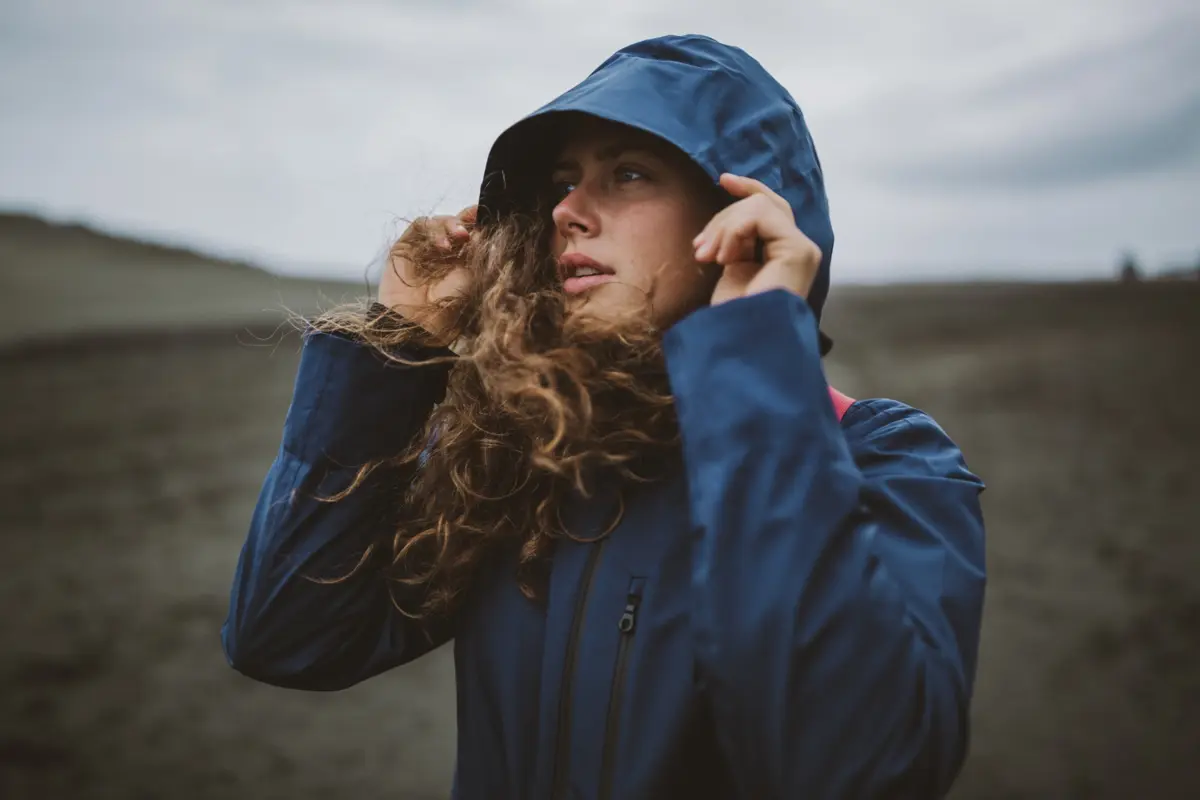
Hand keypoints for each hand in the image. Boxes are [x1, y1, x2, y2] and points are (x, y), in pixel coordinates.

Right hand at [379, 205, 476, 343]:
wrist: (419, 324)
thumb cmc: (449, 307)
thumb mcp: (472, 277)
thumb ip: (478, 252)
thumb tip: (483, 230)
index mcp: (461, 259)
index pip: (470, 232)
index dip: (476, 221)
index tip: (484, 213)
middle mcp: (442, 252)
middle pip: (453, 223)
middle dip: (463, 221)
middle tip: (468, 231)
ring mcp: (423, 248)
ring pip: (437, 222)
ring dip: (449, 224)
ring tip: (458, 236)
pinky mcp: (404, 247)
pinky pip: (419, 226)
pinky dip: (432, 229)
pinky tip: (442, 244)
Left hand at [693, 174, 820, 306]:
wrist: (740, 342)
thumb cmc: (732, 316)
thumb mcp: (731, 268)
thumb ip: (737, 242)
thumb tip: (725, 218)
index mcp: (784, 254)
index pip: (773, 207)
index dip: (749, 188)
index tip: (723, 179)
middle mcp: (799, 250)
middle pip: (763, 204)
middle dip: (724, 218)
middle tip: (700, 250)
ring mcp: (802, 249)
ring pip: (760, 206)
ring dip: (725, 227)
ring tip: (709, 257)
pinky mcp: (798, 250)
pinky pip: (761, 216)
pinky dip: (734, 230)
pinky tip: (724, 257)